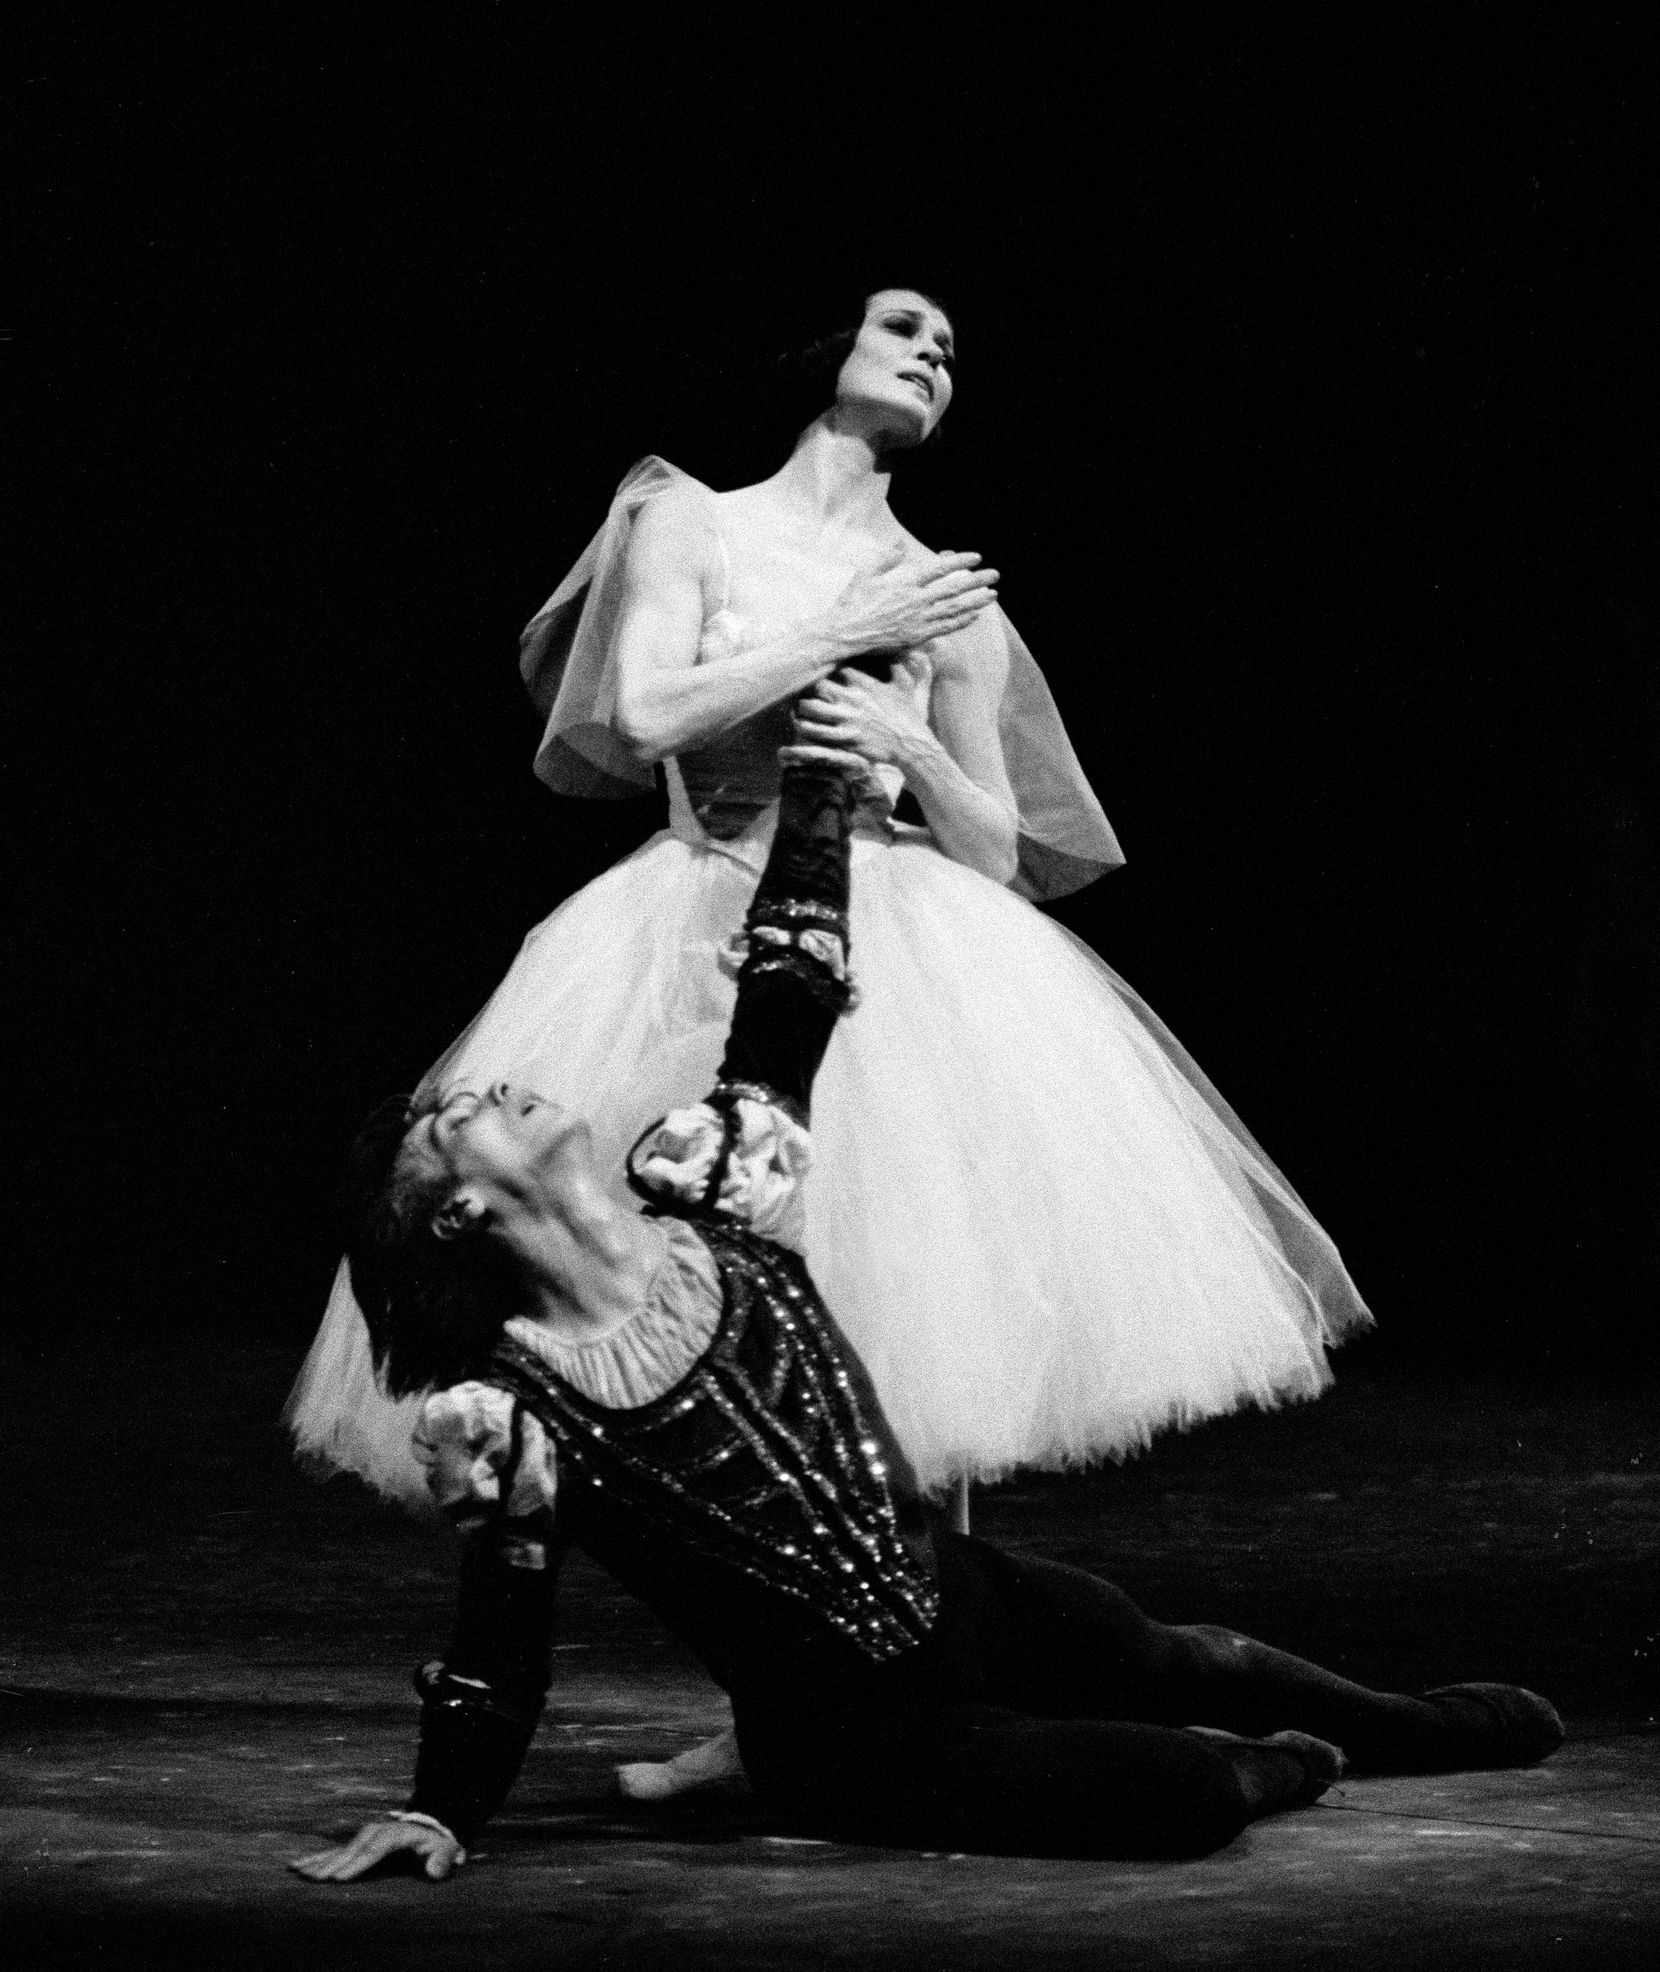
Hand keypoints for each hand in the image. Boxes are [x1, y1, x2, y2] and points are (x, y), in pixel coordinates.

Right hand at [289, 1815, 465, 1882]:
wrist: (431, 1824)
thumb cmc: (439, 1842)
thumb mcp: (448, 1848)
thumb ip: (444, 1858)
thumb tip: (434, 1871)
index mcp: (399, 1833)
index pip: (377, 1848)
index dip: (358, 1862)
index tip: (340, 1878)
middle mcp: (379, 1831)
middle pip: (353, 1848)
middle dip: (332, 1864)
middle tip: (313, 1879)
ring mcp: (367, 1836)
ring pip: (340, 1848)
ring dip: (318, 1860)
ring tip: (297, 1870)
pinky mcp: (358, 1843)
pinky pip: (335, 1851)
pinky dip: (317, 1857)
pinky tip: (298, 1865)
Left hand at [788, 664, 936, 772]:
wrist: (914, 746)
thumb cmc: (911, 718)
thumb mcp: (909, 689)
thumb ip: (901, 671)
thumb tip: (906, 654)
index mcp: (865, 683)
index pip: (836, 669)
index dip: (828, 673)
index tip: (825, 679)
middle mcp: (853, 698)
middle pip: (817, 685)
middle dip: (810, 691)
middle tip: (807, 697)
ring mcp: (848, 719)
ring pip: (810, 708)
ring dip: (803, 711)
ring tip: (801, 714)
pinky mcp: (845, 739)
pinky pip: (816, 732)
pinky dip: (807, 730)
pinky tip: (805, 732)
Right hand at [825, 548, 996, 656]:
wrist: (844, 634)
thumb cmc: (852, 602)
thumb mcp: (866, 573)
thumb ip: (887, 558)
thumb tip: (901, 543)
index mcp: (905, 581)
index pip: (940, 568)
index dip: (961, 561)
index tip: (975, 557)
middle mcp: (916, 600)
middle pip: (954, 588)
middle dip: (977, 580)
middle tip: (995, 575)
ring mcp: (918, 619)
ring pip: (954, 608)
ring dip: (976, 601)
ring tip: (993, 595)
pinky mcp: (917, 636)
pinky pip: (945, 628)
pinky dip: (961, 621)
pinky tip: (974, 616)